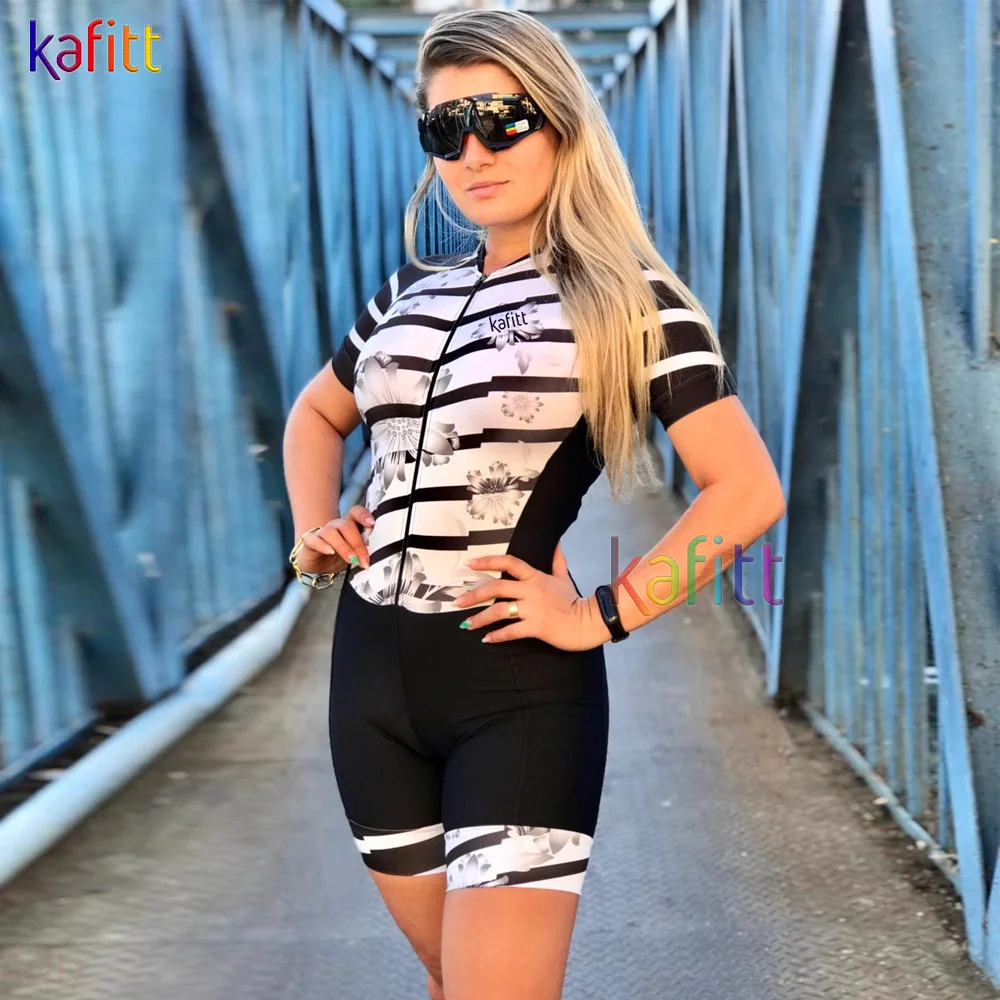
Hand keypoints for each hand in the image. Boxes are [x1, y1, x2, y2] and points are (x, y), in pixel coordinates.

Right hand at [292, 506, 374, 575]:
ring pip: (331, 532)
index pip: (356, 512)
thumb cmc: (339, 557)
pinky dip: (322, 545)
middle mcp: (336, 525)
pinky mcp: (309, 541)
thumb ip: (365, 551)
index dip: (364, 515)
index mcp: (349, 525)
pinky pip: (314, 539)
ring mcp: (321, 532)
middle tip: (365, 560)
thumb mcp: (355, 555)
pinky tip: (330, 552)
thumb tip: (380, 557)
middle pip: (347, 526)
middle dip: (358, 544)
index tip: (372, 523)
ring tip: (351, 560)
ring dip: (343, 546)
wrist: (317, 564)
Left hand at [453, 554, 610, 650]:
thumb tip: (557, 542)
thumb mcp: (563, 577)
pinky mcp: (536, 627)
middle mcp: (531, 590)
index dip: (488, 561)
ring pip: (499, 611)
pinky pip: (511, 631)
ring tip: (466, 624)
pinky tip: (486, 639)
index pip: (509, 563)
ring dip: (480, 618)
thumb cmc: (574, 600)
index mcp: (535, 577)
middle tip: (458, 601)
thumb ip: (557, 560)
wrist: (589, 621)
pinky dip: (497, 636)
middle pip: (496, 587)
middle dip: (474, 594)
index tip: (470, 564)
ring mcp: (533, 609)